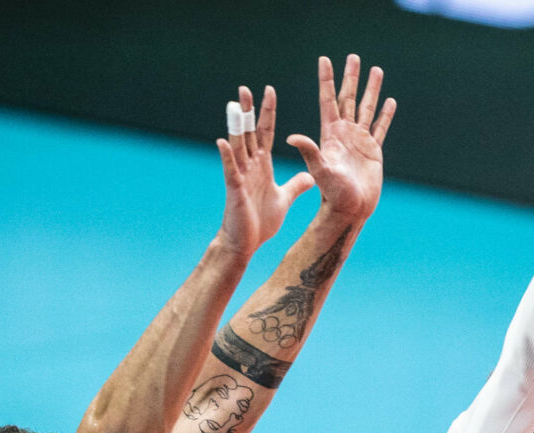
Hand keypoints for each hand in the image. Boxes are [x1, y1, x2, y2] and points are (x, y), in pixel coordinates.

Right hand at [215, 85, 314, 256]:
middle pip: (249, 132)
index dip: (267, 113)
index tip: (269, 91)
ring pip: (238, 145)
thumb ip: (295, 185)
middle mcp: (250, 166)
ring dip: (236, 126)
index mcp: (262, 165)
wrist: (246, 243)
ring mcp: (241, 175)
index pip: (265, 132)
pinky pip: (230, 169)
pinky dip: (227, 155)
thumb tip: (310, 176)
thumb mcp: (284, 199)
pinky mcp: (234, 188)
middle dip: (248, 111)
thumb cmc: (261, 221)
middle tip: (246, 88)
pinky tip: (222, 141)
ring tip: (233, 105)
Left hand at [288, 54, 394, 224]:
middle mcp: (344, 133)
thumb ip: (309, 152)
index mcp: (330, 134)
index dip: (327, 80)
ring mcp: (359, 140)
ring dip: (371, 89)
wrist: (350, 209)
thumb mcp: (319, 170)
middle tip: (353, 57)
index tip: (324, 59)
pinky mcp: (373, 150)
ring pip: (366, 107)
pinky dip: (385, 114)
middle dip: (351, 77)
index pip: (328, 99)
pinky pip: (380, 127)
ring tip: (376, 70)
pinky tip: (389, 101)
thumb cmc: (333, 194)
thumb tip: (292, 137)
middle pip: (348, 98)